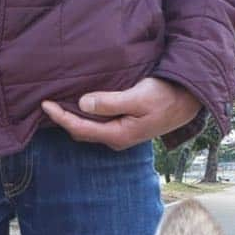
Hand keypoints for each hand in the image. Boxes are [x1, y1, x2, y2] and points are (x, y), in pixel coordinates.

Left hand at [42, 78, 201, 151]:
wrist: (189, 101)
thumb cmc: (166, 96)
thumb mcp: (139, 97)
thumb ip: (110, 102)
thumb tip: (83, 103)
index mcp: (117, 134)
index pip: (80, 129)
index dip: (60, 118)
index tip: (44, 104)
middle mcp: (115, 138)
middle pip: (81, 132)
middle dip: (62, 120)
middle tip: (45, 104)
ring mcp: (120, 134)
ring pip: (89, 128)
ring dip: (72, 118)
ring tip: (58, 104)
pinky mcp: (124, 126)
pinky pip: (97, 123)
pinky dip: (85, 115)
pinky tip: (79, 104)